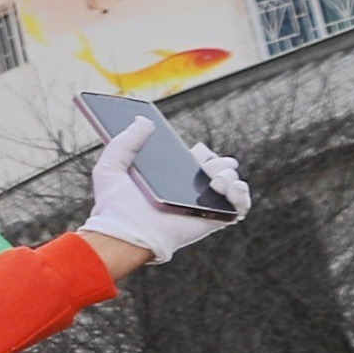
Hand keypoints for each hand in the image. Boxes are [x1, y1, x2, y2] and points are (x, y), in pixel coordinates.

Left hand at [77, 111, 251, 266]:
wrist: (122, 232)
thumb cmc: (114, 204)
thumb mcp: (111, 165)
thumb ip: (125, 140)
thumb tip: (144, 120)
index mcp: (171, 176)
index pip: (197, 158)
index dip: (202, 152)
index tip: (195, 151)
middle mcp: (189, 190)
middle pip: (218, 167)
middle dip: (218, 162)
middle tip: (205, 167)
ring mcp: (202, 205)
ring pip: (231, 182)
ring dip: (229, 175)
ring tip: (214, 180)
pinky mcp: (213, 219)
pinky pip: (240, 205)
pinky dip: (242, 193)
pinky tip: (228, 188)